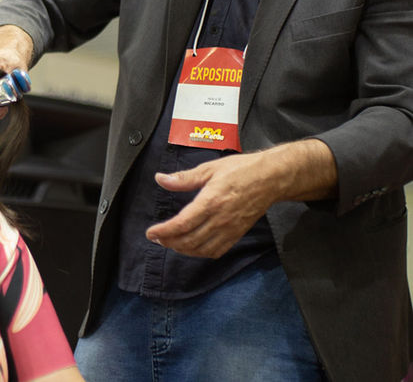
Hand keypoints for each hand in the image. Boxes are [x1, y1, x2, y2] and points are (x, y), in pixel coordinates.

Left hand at [145, 139, 335, 257]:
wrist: (271, 178)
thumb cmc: (240, 170)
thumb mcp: (209, 168)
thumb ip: (184, 178)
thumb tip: (160, 179)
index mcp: (210, 202)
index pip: (182, 224)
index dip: (164, 232)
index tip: (150, 233)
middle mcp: (220, 219)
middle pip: (189, 240)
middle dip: (169, 242)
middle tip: (157, 238)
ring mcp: (230, 229)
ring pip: (202, 249)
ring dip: (183, 250)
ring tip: (170, 242)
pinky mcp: (238, 233)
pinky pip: (217, 250)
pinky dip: (201, 253)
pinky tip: (193, 247)